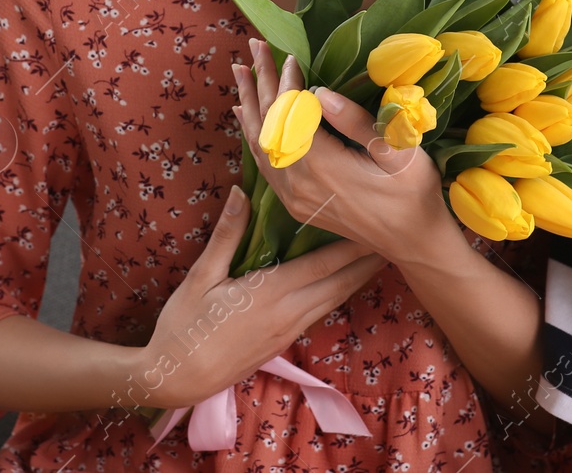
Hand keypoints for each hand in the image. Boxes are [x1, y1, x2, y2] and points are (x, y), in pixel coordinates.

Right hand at [137, 181, 383, 409]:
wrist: (178, 378)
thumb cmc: (185, 325)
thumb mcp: (201, 276)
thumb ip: (227, 234)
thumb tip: (241, 192)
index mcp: (271, 293)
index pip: (323, 264)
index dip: (353, 246)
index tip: (375, 226)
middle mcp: (288, 313)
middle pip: (339, 284)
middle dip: (366, 262)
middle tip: (392, 238)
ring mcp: (288, 331)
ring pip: (333, 300)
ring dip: (356, 279)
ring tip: (377, 258)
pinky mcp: (283, 343)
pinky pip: (319, 312)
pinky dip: (337, 294)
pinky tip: (341, 284)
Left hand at [233, 38, 453, 264]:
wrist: (413, 243)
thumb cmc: (414, 193)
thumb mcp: (398, 154)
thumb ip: (357, 124)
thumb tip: (321, 93)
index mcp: (323, 167)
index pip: (291, 115)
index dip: (287, 83)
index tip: (289, 55)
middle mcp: (298, 183)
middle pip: (268, 126)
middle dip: (261, 83)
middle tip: (254, 45)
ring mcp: (293, 197)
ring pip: (260, 144)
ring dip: (250, 104)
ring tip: (241, 71)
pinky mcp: (295, 204)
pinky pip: (264, 164)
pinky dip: (253, 134)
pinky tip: (247, 115)